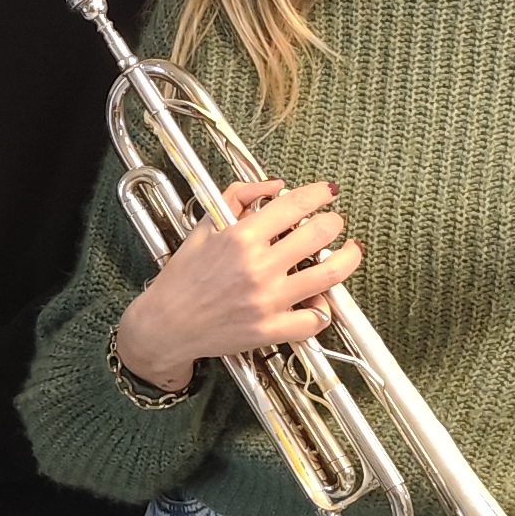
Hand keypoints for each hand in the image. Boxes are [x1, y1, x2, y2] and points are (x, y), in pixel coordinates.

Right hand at [115, 178, 359, 392]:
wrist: (165, 326)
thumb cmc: (182, 278)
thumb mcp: (203, 227)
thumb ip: (238, 198)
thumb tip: (276, 185)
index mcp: (240, 238)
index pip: (294, 204)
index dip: (319, 193)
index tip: (327, 192)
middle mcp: (258, 267)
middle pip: (320, 233)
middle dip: (334, 222)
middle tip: (333, 223)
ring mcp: (268, 300)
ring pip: (330, 274)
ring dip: (348, 258)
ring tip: (349, 252)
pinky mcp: (271, 329)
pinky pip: (316, 319)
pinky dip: (323, 308)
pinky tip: (319, 299)